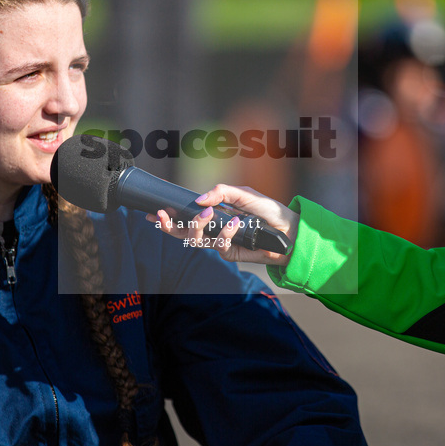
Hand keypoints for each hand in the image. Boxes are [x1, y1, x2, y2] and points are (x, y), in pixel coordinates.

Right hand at [147, 184, 296, 265]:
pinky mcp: (231, 253)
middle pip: (182, 233)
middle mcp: (213, 229)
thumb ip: (222, 192)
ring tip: (207, 214)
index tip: (155, 211)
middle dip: (169, 226)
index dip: (168, 216)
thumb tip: (199, 199)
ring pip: (196, 240)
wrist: (289, 229)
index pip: (184, 216)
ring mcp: (220, 242)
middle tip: (166, 215)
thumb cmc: (267, 210)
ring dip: (196, 226)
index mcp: (212, 214)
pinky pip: (219, 246)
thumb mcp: (244, 193)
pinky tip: (236, 223)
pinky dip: (226, 233)